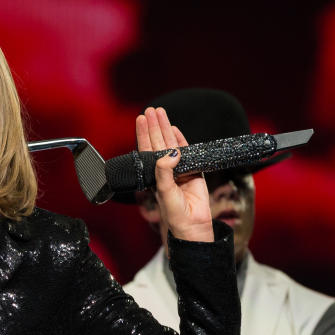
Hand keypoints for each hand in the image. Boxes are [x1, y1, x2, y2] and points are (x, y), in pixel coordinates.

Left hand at [136, 107, 212, 241]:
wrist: (192, 224)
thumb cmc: (174, 212)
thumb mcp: (164, 191)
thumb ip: (164, 172)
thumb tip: (171, 152)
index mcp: (154, 174)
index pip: (147, 149)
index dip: (144, 134)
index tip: (141, 118)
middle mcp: (164, 170)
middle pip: (158, 142)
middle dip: (154, 126)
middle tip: (151, 110)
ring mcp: (179, 169)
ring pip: (171, 144)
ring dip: (165, 128)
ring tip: (161, 112)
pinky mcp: (194, 170)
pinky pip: (187, 151)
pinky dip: (181, 140)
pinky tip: (175, 129)